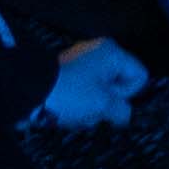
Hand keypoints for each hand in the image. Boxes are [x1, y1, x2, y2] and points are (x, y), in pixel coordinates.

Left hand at [30, 35, 151, 130]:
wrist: (29, 93)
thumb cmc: (69, 94)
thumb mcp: (102, 105)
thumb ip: (122, 111)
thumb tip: (124, 115)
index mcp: (112, 53)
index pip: (139, 76)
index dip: (127, 94)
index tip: (108, 100)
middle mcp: (99, 53)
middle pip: (119, 85)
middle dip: (107, 103)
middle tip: (91, 107)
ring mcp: (81, 63)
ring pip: (101, 92)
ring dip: (92, 107)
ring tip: (75, 112)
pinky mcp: (67, 75)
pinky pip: (85, 92)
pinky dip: (79, 104)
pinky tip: (67, 111)